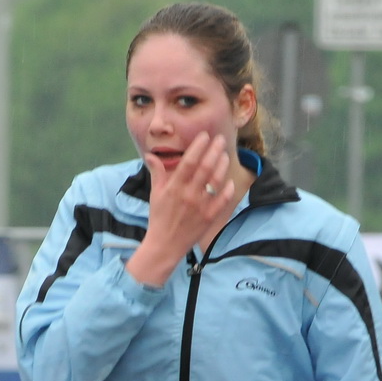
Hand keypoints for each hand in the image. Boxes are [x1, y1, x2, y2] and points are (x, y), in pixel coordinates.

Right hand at [125, 132, 235, 287]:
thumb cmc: (159, 218)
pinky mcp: (209, 218)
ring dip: (222, 166)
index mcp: (175, 187)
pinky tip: (230, 181)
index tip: (205, 136)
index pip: (189, 162)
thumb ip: (157, 173)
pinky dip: (227, 190)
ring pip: (215, 181)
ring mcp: (201, 206)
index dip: (198, 147)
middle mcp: (189, 194)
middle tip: (220, 139)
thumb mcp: (155, 194)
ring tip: (225, 154)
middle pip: (205, 168)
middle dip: (214, 151)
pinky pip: (222, 201)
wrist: (164, 245)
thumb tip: (151, 155)